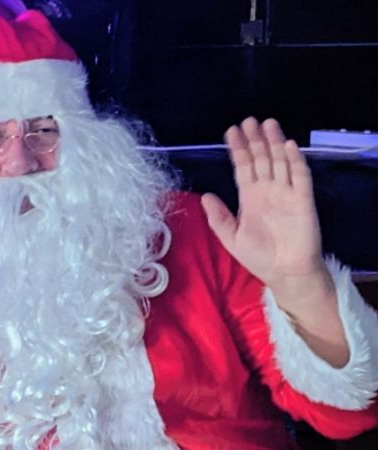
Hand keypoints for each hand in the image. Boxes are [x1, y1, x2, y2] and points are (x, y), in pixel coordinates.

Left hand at [201, 117, 326, 292]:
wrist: (284, 271)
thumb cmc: (258, 256)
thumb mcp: (231, 237)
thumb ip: (218, 217)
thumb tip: (204, 196)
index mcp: (249, 197)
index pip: (243, 168)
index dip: (238, 150)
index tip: (231, 132)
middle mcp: (267, 190)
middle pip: (260, 159)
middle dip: (255, 140)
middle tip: (248, 120)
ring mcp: (286, 192)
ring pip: (279, 161)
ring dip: (273, 142)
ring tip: (267, 124)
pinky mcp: (302, 199)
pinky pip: (299, 176)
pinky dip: (294, 160)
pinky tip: (287, 146)